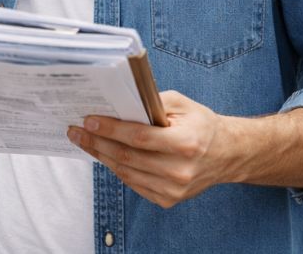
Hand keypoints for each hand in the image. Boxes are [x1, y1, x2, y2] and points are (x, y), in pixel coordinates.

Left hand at [66, 91, 240, 208]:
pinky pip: (133, 183)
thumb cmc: (201, 125)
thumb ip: (151, 103)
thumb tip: (118, 103)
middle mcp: (180, 170)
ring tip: (84, 141)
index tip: (88, 120)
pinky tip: (104, 154)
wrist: (227, 155)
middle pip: (127, 157)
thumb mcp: (182, 104)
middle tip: (75, 130)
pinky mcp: (168, 199)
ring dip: (101, 156)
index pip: (138, 137)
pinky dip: (116, 168)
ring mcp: (174, 189)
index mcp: (185, 143)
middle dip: (96, 142)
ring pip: (126, 172)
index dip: (110, 129)